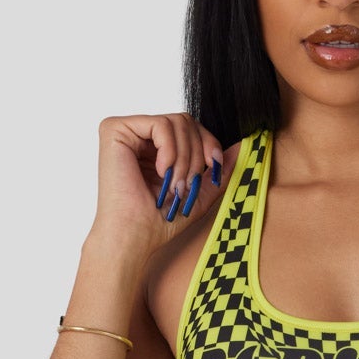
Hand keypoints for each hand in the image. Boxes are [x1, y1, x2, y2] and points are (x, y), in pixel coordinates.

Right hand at [87, 112, 224, 256]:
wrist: (134, 237)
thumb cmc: (158, 221)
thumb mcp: (199, 193)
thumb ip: (218, 169)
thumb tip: (242, 146)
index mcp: (154, 147)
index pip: (190, 127)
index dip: (209, 143)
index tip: (215, 165)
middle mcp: (138, 135)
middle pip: (186, 121)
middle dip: (197, 156)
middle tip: (186, 185)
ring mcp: (126, 131)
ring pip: (177, 122)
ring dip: (185, 158)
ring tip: (174, 184)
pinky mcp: (115, 130)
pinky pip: (161, 124)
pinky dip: (171, 151)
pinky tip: (161, 171)